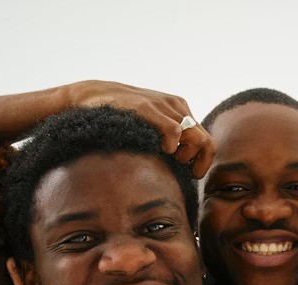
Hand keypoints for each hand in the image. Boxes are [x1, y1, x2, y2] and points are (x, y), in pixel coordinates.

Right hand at [70, 81, 214, 178]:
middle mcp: (177, 107)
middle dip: (197, 162)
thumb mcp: (149, 127)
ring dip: (185, 156)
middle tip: (181, 170)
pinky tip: (162, 150)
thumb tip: (179, 167)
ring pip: (195, 138)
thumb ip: (166, 139)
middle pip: (206, 142)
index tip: (190, 174)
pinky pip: (174, 130)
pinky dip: (172, 146)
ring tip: (169, 159)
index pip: (207, 141)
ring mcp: (164, 106)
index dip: (203, 162)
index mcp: (180, 111)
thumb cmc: (118, 118)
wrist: (91, 95)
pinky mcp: (148, 108)